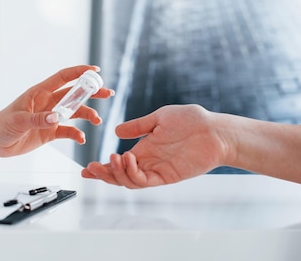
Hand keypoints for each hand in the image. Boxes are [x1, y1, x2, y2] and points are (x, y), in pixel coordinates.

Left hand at [0, 65, 113, 156]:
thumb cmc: (0, 125)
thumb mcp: (18, 121)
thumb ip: (38, 119)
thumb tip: (57, 117)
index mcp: (39, 93)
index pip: (63, 78)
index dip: (79, 72)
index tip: (95, 70)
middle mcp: (47, 103)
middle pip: (74, 94)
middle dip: (92, 93)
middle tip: (107, 93)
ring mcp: (49, 117)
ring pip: (74, 112)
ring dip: (87, 115)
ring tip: (97, 121)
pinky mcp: (49, 131)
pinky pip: (68, 130)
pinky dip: (76, 134)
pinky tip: (80, 138)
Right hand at [82, 105, 229, 187]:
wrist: (214, 130)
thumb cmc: (192, 120)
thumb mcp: (159, 118)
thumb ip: (138, 126)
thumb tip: (116, 131)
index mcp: (144, 149)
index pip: (118, 163)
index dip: (102, 168)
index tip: (86, 170)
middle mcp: (148, 162)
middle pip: (119, 176)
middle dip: (103, 175)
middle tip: (90, 169)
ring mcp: (157, 170)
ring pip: (129, 181)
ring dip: (117, 173)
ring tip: (113, 158)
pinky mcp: (167, 176)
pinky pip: (144, 181)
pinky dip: (132, 174)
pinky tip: (128, 160)